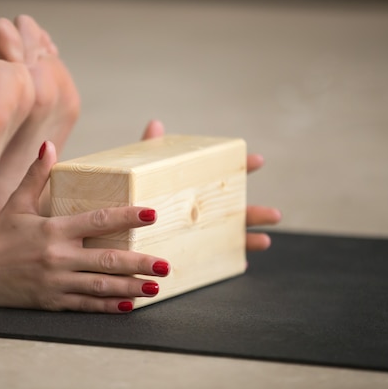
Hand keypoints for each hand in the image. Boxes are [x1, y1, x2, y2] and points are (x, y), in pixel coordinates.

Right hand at [0, 141, 168, 312]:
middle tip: (165, 265)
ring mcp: (56, 281)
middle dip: (139, 262)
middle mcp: (58, 256)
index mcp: (53, 229)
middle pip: (107, 259)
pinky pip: (85, 305)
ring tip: (155, 287)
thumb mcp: (17, 203)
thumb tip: (49, 145)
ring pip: (100, 285)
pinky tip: (128, 304)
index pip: (97, 220)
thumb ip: (36, 175)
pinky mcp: (52, 301)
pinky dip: (107, 305)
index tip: (151, 213)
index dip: (126, 217)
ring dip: (130, 287)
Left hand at [141, 120, 280, 251]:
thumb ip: (149, 151)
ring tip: (264, 241)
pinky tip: (241, 264)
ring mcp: (198, 235)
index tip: (257, 160)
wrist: (112, 229)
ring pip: (230, 238)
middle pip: (235, 211)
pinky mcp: (188, 255)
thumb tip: (156, 124)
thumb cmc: (131, 196)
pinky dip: (229, 262)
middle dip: (256, 212)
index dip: (242, 166)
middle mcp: (203, 212)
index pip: (224, 174)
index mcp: (196, 188)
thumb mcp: (139, 173)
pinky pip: (212, 260)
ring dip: (250, 239)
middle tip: (275, 215)